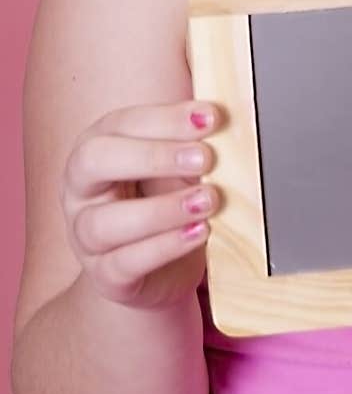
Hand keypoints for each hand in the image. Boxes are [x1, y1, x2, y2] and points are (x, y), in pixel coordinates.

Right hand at [62, 101, 221, 309]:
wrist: (158, 268)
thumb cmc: (164, 199)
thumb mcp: (176, 168)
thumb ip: (192, 146)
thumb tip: (227, 124)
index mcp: (98, 146)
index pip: (122, 124)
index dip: (166, 119)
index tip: (210, 117)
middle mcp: (81, 189)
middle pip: (93, 161)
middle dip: (153, 156)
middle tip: (205, 158)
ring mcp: (84, 235)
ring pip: (103, 222)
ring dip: (162, 210)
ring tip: (207, 201)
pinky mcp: (104, 275)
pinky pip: (124, 264)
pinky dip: (165, 247)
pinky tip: (198, 232)